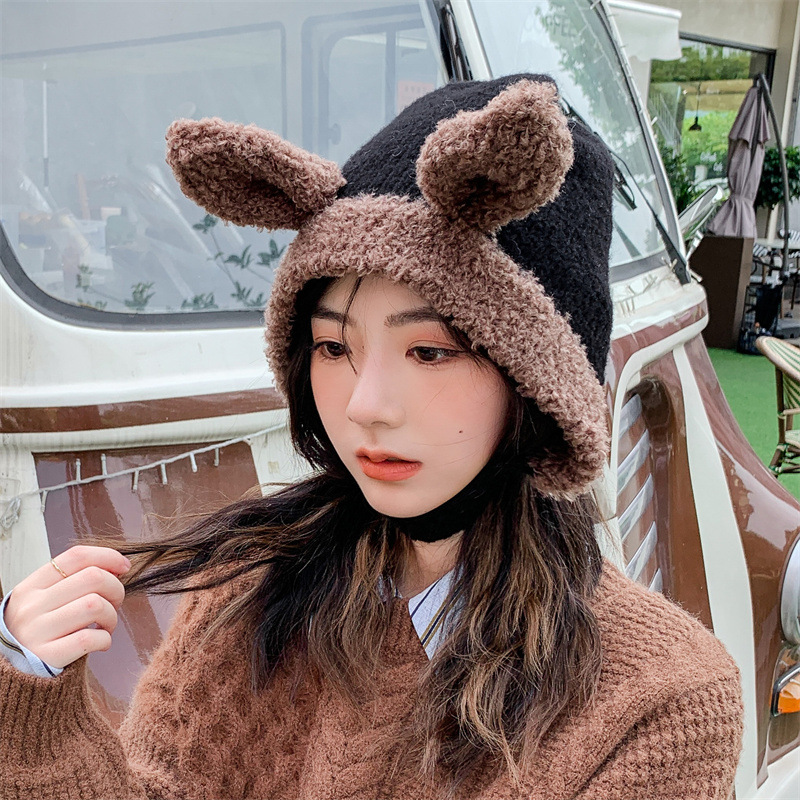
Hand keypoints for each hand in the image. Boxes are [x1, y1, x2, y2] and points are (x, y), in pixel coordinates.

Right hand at [4, 545, 130, 668]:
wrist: (17, 672)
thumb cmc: (43, 629)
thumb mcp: (47, 599)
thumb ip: (76, 580)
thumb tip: (118, 566)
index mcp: (32, 585)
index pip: (76, 556)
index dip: (107, 556)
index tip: (124, 566)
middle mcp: (31, 606)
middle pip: (93, 577)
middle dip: (116, 588)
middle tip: (115, 602)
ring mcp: (36, 631)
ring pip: (95, 605)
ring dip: (112, 615)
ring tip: (106, 625)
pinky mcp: (46, 656)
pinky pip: (89, 638)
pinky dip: (105, 639)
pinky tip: (100, 641)